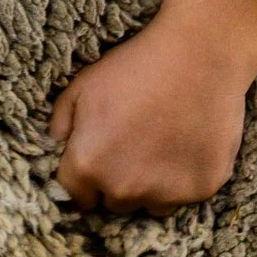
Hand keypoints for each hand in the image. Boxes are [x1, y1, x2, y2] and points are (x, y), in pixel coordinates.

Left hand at [47, 0, 256, 214]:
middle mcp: (123, 188)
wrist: (199, 52)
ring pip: (150, 204)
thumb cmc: (136, 65)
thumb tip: (54, 149)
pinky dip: (184, 179)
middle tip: (132, 145)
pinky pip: (185, 196)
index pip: (75, 195)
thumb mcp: (82, 85)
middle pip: (113, 202)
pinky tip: (186, 143)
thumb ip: (60, 124)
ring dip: (151, 186)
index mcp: (88, 165)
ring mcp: (165, 193)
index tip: (96, 163)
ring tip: (161, 144)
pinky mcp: (201, 188)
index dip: (83, 179)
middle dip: (117, 181)